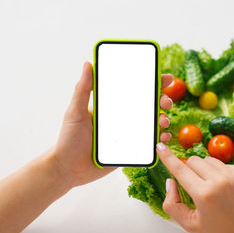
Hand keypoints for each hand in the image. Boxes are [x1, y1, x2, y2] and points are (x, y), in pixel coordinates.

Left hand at [51, 62, 172, 187]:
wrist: (68, 169)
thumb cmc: (68, 139)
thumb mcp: (75, 111)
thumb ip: (83, 89)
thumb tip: (88, 63)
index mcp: (111, 106)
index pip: (134, 90)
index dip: (152, 82)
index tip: (166, 77)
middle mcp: (121, 119)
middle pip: (148, 106)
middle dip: (162, 101)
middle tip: (165, 102)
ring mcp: (127, 135)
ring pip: (151, 124)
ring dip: (162, 120)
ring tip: (163, 121)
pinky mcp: (129, 151)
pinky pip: (148, 144)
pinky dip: (159, 139)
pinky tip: (163, 137)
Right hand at [156, 143, 233, 232]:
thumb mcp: (188, 224)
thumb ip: (171, 203)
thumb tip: (170, 181)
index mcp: (204, 194)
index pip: (180, 169)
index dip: (167, 157)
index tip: (160, 146)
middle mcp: (221, 181)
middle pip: (194, 161)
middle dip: (190, 170)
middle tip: (195, 187)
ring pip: (209, 160)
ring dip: (205, 170)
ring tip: (213, 189)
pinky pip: (226, 164)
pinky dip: (221, 173)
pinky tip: (227, 190)